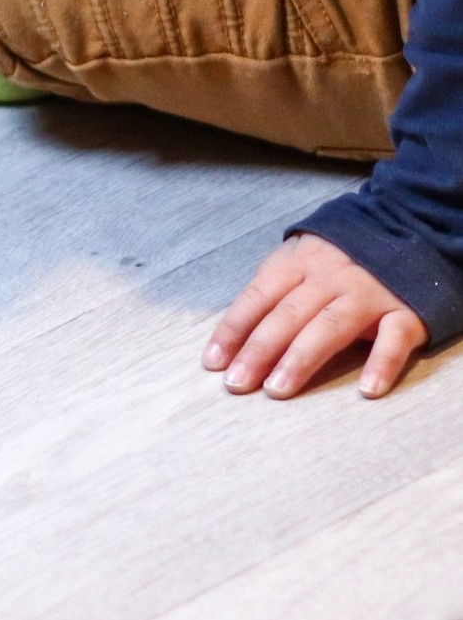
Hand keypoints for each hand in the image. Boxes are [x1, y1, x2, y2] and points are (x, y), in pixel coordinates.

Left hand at [203, 233, 426, 399]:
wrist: (405, 229)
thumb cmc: (336, 256)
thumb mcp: (298, 258)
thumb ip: (272, 289)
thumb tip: (234, 331)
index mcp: (296, 263)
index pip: (257, 297)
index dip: (233, 329)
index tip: (213, 361)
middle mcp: (329, 277)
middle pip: (287, 315)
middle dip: (258, 350)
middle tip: (236, 383)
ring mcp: (367, 293)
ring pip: (329, 327)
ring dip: (300, 359)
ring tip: (277, 389)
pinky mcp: (406, 312)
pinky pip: (393, 340)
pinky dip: (381, 363)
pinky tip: (367, 390)